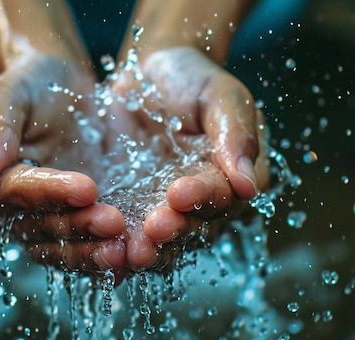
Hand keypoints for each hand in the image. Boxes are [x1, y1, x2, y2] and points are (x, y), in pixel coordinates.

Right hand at [0, 52, 128, 277]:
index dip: (50, 193)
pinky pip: (88, 248)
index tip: (87, 187)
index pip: (15, 193)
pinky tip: (135, 253)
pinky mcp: (75, 225)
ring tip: (128, 249)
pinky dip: (108, 254)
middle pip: (41, 228)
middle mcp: (11, 211)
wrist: (64, 86)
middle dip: (79, 227)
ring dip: (94, 252)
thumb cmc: (32, 84)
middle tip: (114, 222)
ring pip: (64, 249)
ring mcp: (45, 222)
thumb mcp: (9, 94)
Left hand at [107, 46, 268, 270]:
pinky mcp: (133, 211)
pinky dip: (118, 246)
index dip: (203, 198)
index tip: (179, 192)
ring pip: (163, 242)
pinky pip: (128, 236)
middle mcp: (203, 203)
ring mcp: (167, 210)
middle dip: (174, 232)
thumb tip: (249, 186)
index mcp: (232, 178)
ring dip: (149, 249)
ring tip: (128, 250)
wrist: (149, 72)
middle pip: (195, 229)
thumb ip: (236, 134)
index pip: (224, 197)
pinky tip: (104, 253)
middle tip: (153, 230)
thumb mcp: (221, 95)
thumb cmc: (193, 78)